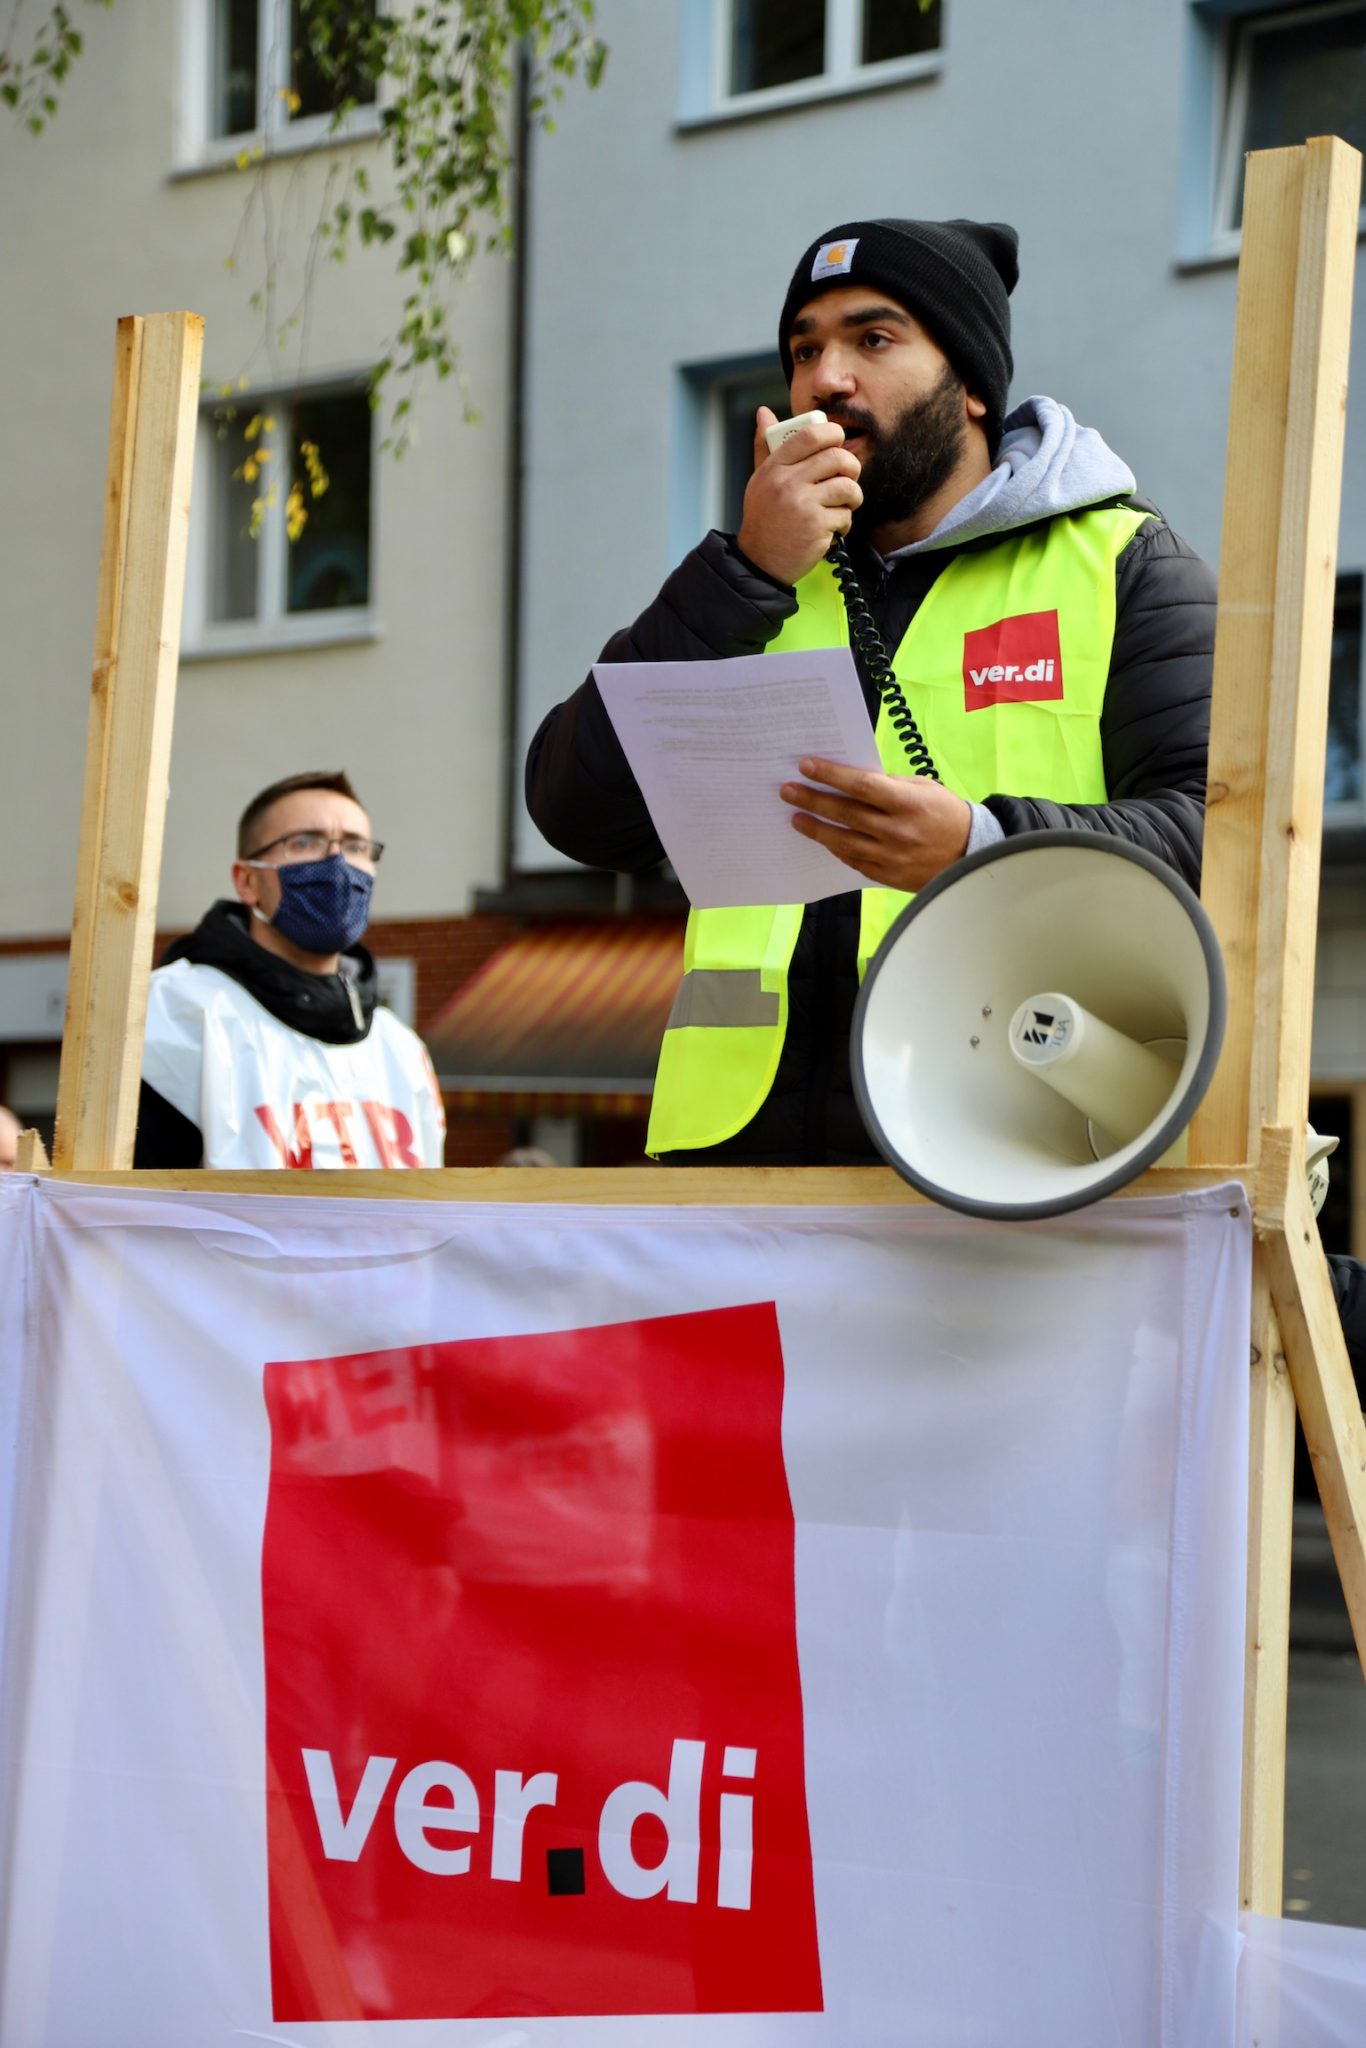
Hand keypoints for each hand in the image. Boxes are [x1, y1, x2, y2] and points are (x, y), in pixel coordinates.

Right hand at [737, 406, 862, 587]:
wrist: (759, 563)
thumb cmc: (763, 520)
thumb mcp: (759, 480)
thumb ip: (765, 447)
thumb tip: (764, 413)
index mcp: (775, 468)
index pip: (810, 435)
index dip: (832, 433)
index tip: (838, 443)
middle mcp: (787, 483)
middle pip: (837, 457)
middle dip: (851, 467)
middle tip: (847, 477)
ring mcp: (803, 504)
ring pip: (847, 486)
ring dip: (851, 498)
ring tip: (841, 506)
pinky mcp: (817, 526)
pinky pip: (845, 515)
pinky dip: (844, 524)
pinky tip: (831, 530)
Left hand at [780, 757, 971, 890]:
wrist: (970, 854)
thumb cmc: (945, 815)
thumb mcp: (924, 789)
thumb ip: (889, 784)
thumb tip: (852, 779)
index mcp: (908, 803)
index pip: (862, 785)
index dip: (832, 775)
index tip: (806, 765)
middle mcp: (897, 830)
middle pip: (846, 813)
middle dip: (813, 800)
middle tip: (787, 791)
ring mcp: (891, 856)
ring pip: (843, 841)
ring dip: (816, 828)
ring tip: (795, 818)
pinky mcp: (887, 875)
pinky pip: (854, 861)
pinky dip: (836, 849)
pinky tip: (822, 839)